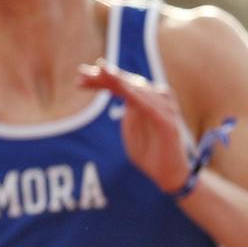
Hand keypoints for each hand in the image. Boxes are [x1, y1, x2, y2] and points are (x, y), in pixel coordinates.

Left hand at [79, 59, 186, 192]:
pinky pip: (150, 106)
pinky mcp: (168, 123)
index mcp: (145, 103)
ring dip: (119, 80)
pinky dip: (136, 95)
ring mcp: (164, 110)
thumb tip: (113, 91)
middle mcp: (156, 101)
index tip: (79, 78)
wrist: (168, 174)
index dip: (101, 80)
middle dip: (104, 76)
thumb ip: (126, 111)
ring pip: (139, 89)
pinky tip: (123, 89)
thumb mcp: (131, 128)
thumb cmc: (149, 152)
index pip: (122, 85)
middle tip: (81, 72)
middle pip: (128, 83)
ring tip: (101, 72)